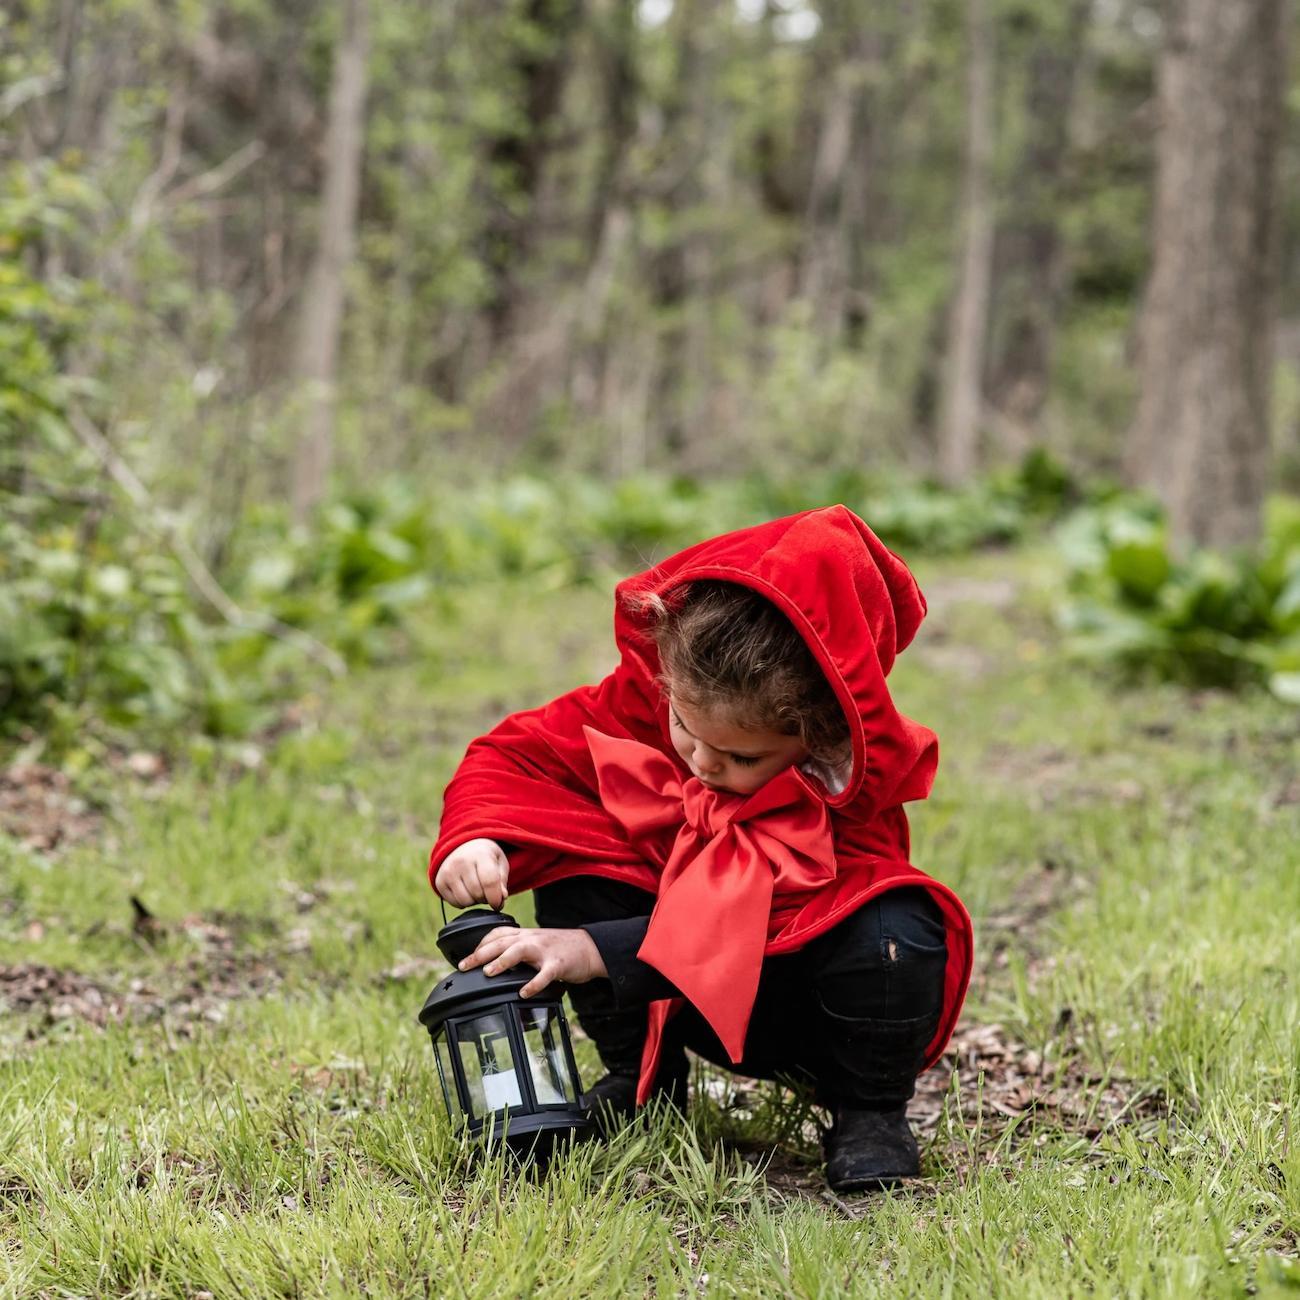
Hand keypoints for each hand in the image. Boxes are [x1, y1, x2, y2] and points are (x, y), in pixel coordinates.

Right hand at [434, 838, 508, 908]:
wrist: (464, 846)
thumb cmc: (485, 857)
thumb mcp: (499, 863)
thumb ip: (502, 881)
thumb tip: (501, 897)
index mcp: (480, 854)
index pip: (489, 881)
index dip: (496, 898)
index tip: (498, 904)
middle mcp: (461, 862)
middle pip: (477, 893)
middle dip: (486, 898)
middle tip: (487, 891)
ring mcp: (448, 872)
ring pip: (465, 901)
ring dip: (474, 901)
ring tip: (477, 890)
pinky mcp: (439, 882)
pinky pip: (454, 903)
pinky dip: (463, 902)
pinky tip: (466, 891)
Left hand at [457, 926, 606, 997]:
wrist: (591, 948)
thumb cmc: (562, 948)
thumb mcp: (537, 943)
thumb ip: (519, 950)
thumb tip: (495, 963)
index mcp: (526, 935)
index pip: (498, 933)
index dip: (480, 944)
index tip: (465, 957)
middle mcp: (532, 939)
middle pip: (502, 941)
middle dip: (481, 953)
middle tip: (464, 966)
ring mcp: (545, 950)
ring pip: (520, 950)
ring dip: (502, 961)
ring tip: (488, 972)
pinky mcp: (558, 964)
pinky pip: (544, 974)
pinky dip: (533, 984)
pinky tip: (523, 993)